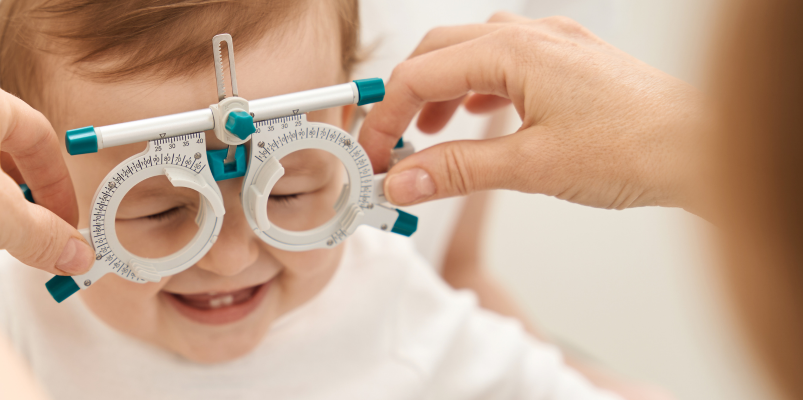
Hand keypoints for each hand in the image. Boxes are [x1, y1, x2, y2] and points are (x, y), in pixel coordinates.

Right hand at [361, 13, 703, 210]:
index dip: (385, 118)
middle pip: (437, 54)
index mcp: (514, 50)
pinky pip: (506, 62)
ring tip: (426, 136)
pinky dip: (477, 89)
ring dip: (439, 91)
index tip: (372, 155)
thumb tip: (403, 181)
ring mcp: (554, 45)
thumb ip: (455, 170)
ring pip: (471, 53)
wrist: (703, 151)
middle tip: (387, 145)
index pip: (419, 76)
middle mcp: (531, 36)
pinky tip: (479, 119)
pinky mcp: (571, 63)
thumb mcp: (529, 166)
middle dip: (404, 100)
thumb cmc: (637, 146)